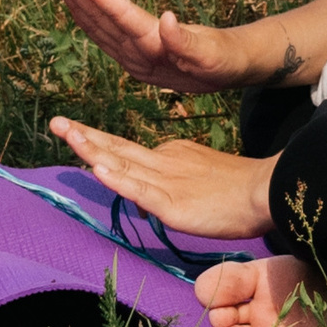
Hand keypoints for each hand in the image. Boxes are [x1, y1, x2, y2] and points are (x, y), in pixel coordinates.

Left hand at [50, 116, 275, 239]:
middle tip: (56, 122)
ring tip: (69, 135)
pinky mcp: (175, 204)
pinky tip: (101, 171)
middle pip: (116, 150)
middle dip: (83, 137)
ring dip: (93, 150)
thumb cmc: (237, 192)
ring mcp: (168, 181)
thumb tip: (135, 198)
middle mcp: (163, 163)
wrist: (269, 191)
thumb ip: (164, 188)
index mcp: (168, 155)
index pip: (123, 151)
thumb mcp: (194, 185)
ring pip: (124, 165)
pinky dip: (120, 180)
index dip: (95, 142)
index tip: (70, 130)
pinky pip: (143, 191)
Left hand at [52, 0, 255, 95]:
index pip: (123, 20)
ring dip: (77, 2)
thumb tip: (166, 20)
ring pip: (98, 28)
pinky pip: (103, 32)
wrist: (230, 72)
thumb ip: (188, 43)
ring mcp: (132, 58)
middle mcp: (137, 57)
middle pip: (102, 23)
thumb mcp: (213, 55)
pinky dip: (87, 13)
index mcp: (156, 53)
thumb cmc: (225, 61)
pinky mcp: (133, 56)